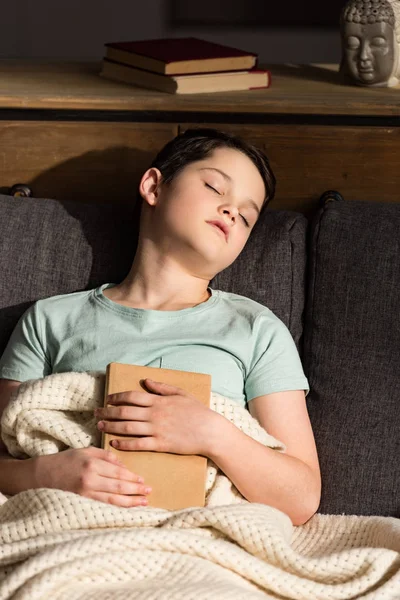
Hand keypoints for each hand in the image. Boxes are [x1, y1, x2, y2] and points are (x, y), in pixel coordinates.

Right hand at [32, 446, 151, 507]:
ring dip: (130, 501)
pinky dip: (117, 508)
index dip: (132, 477)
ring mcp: (86, 492)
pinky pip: (103, 506)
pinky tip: (126, 509)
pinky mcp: (82, 501)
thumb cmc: (66, 460)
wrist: (42, 475)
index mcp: (92, 463)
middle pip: (118, 486)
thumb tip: (123, 466)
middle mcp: (90, 479)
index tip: (143, 480)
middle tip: (149, 492)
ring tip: (143, 503)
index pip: (118, 472)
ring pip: (113, 499)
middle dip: (136, 490)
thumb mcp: (86, 451)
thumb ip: (106, 456)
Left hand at [95, 378, 216, 455]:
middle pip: (124, 412)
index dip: (116, 397)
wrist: (210, 431)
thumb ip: (162, 387)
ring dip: (111, 427)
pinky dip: (123, 444)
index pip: (131, 396)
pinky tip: (114, 443)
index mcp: (159, 401)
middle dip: (107, 412)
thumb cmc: (197, 411)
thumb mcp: (181, 393)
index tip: (107, 398)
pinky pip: (137, 444)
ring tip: (100, 427)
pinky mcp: (160, 445)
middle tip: (96, 413)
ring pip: (127, 428)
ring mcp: (156, 430)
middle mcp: (154, 414)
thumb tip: (145, 380)